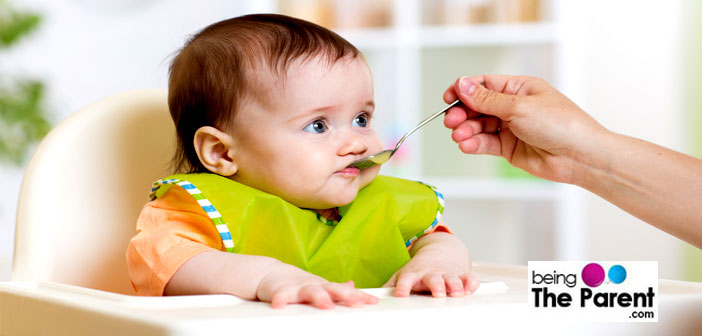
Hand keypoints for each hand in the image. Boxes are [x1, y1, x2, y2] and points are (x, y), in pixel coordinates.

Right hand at [256, 263, 378, 308]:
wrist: (269, 274)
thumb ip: (336, 289)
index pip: (345, 291)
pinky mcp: (280, 291)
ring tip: (327, 306)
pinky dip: (281, 300)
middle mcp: (314, 286)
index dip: (359, 296)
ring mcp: (297, 287)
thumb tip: (355, 287)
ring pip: (310, 291)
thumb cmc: (298, 284)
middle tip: (357, 303)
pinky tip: (280, 305)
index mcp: (324, 287)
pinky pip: (281, 296)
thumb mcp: (320, 286)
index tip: (372, 302)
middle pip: (332, 289)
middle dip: (345, 296)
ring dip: (319, 297)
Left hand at [382, 232, 478, 297]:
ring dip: (455, 285)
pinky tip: (471, 290)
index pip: (407, 279)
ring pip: (453, 279)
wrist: (440, 253)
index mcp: (414, 274)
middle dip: (436, 286)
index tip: (401, 294)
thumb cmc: (419, 270)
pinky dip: (471, 284)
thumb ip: (389, 285)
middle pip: (433, 279)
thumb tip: (372, 297)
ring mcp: (447, 274)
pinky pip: (469, 279)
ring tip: (456, 294)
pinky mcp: (461, 276)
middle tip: (437, 293)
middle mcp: (431, 274)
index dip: (403, 286)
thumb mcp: (403, 274)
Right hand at [443, 75, 607, 183]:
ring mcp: (511, 128)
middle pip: (477, 106)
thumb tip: (463, 85)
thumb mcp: (519, 107)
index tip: (449, 97)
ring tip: (460, 136)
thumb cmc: (561, 125)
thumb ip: (487, 99)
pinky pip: (485, 144)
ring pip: (479, 126)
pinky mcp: (509, 148)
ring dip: (466, 130)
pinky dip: (473, 144)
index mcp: (519, 88)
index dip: (464, 89)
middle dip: (462, 113)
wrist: (579, 156)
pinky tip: (466, 145)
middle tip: (452, 121)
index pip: (484, 84)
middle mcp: (513, 107)